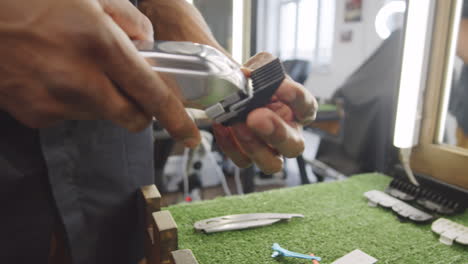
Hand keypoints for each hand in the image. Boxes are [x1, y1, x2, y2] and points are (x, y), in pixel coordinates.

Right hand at [0, 0, 199, 146]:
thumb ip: (129, 19)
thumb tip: (146, 43)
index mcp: (100, 45)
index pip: (152, 95)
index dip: (176, 119)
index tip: (189, 135)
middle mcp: (80, 81)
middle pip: (132, 118)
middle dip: (140, 109)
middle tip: (131, 88)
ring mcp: (55, 102)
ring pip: (102, 115)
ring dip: (103, 99)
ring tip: (78, 67)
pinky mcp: (35, 114)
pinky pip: (70, 114)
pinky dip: (73, 100)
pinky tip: (55, 74)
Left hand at [213, 53, 317, 173]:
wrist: (232, 92)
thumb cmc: (254, 82)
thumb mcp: (261, 66)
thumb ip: (259, 68)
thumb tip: (247, 75)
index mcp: (297, 109)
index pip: (307, 107)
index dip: (297, 99)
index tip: (283, 88)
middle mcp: (288, 133)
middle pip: (294, 146)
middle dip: (277, 133)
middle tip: (257, 117)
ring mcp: (269, 149)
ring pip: (271, 164)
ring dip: (254, 146)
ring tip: (238, 124)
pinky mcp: (247, 156)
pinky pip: (241, 160)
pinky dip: (229, 145)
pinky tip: (221, 126)